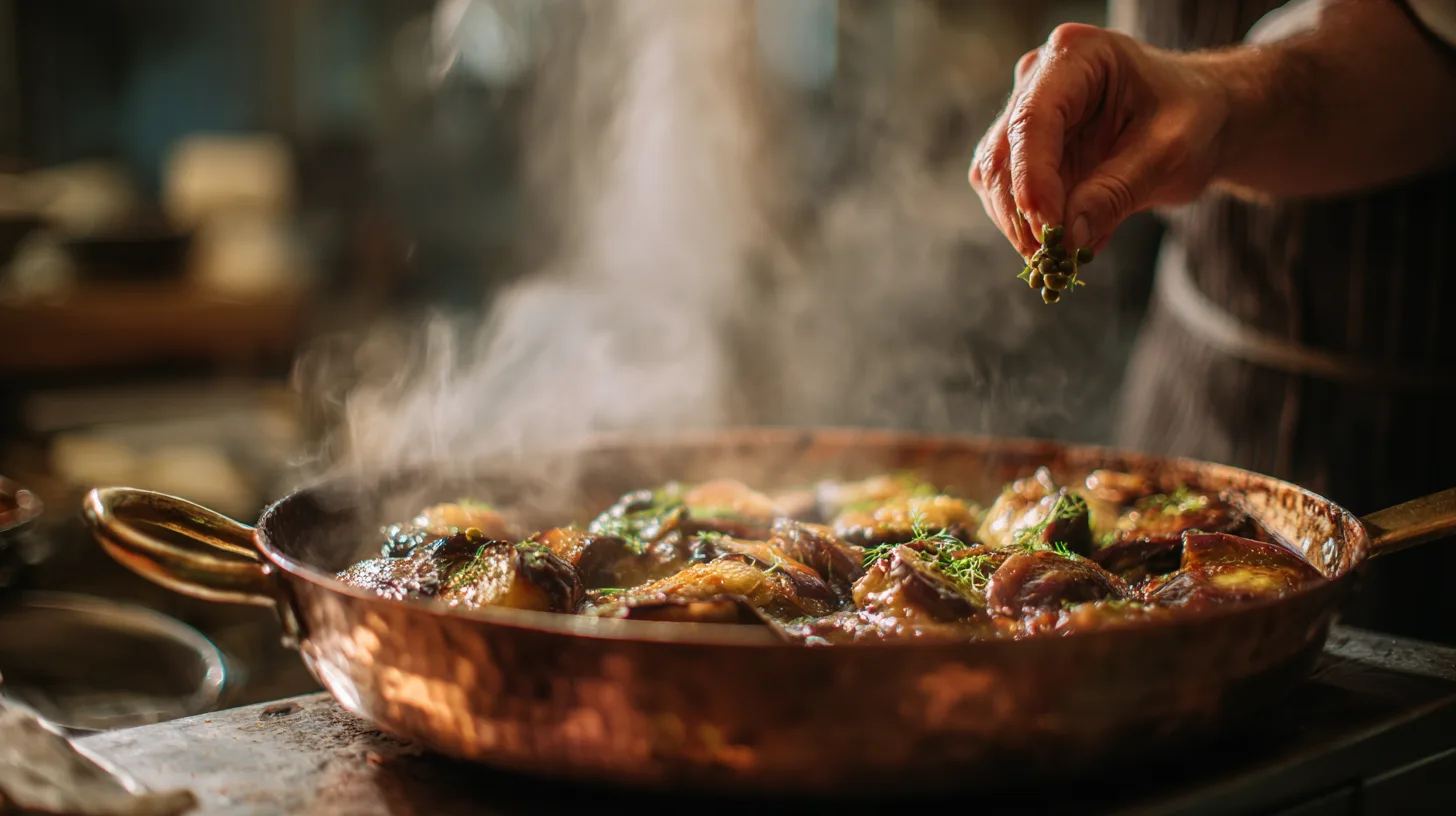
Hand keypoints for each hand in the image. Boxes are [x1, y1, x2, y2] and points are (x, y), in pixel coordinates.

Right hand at [968, 24, 1229, 257]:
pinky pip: (1008, 195)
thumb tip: (1070, 238)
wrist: (1198, 120)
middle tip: (1051, 260)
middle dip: (1021, 211)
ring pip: (994, 178)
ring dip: (1020, 225)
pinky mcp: (1023, 152)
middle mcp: (1038, 78)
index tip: (1049, 230)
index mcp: (1076, 55)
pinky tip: (1066, 247)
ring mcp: (1024, 114)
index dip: (1033, 178)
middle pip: (1003, 151)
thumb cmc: (1193, 118)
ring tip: (1061, 260)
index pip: (1033, 118)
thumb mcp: (1171, 152)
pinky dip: (1031, 228)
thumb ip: (1118, 191)